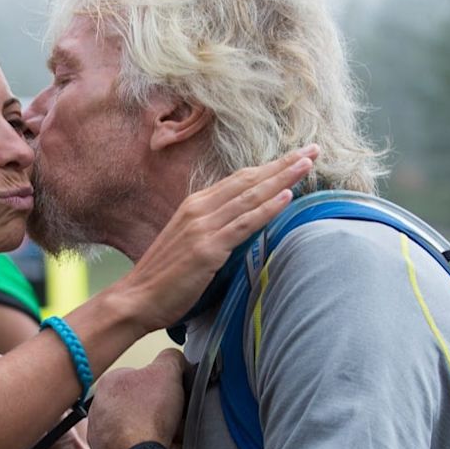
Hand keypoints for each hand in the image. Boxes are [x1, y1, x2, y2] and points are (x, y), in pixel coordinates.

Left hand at [87, 349, 187, 448]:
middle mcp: (98, 407)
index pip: (139, 375)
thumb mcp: (167, 373)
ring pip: (135, 427)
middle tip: (173, 416)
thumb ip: (170, 359)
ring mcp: (100, 433)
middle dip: (156, 410)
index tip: (172, 393)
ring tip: (168, 435)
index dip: (161, 384)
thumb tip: (174, 358)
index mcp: (109, 382)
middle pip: (138, 403)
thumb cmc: (145, 417)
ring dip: (152, 430)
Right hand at [117, 147, 315, 331]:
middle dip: (283, 164)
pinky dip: (266, 209)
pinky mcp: (207, 249)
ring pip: (250, 197)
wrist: (136, 299)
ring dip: (281, 179)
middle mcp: (199, 209)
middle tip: (313, 150)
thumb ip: (213, 230)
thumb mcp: (189, 244)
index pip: (239, 180)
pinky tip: (286, 197)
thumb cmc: (163, 277)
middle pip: (249, 180)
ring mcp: (203, 227)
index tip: (295, 156)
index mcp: (195, 205)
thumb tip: (242, 226)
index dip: (269, 167)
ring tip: (307, 164)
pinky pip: (243, 224)